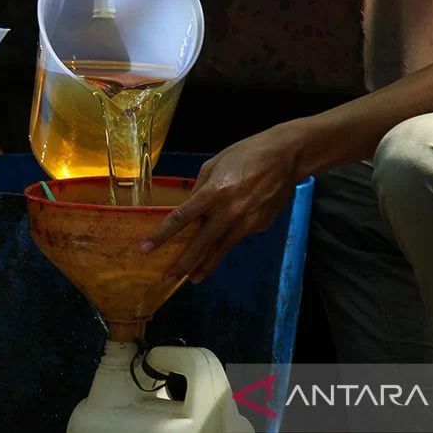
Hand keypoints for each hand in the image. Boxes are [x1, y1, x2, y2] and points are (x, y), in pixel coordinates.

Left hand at [141, 125, 305, 284]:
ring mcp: (246, 222)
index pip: (180, 218)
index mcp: (213, 192)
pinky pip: (238, 236)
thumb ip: (199, 189)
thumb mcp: (214, 164)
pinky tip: (224, 241)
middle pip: (200, 243)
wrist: (286, 158)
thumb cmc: (246, 154)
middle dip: (182, 263)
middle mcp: (229, 211)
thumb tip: (189, 210)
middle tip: (167, 278)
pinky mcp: (259, 226)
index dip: (161, 236)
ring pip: (220, 249)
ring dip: (205, 266)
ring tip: (192, 278)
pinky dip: (228, 241)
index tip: (146, 249)